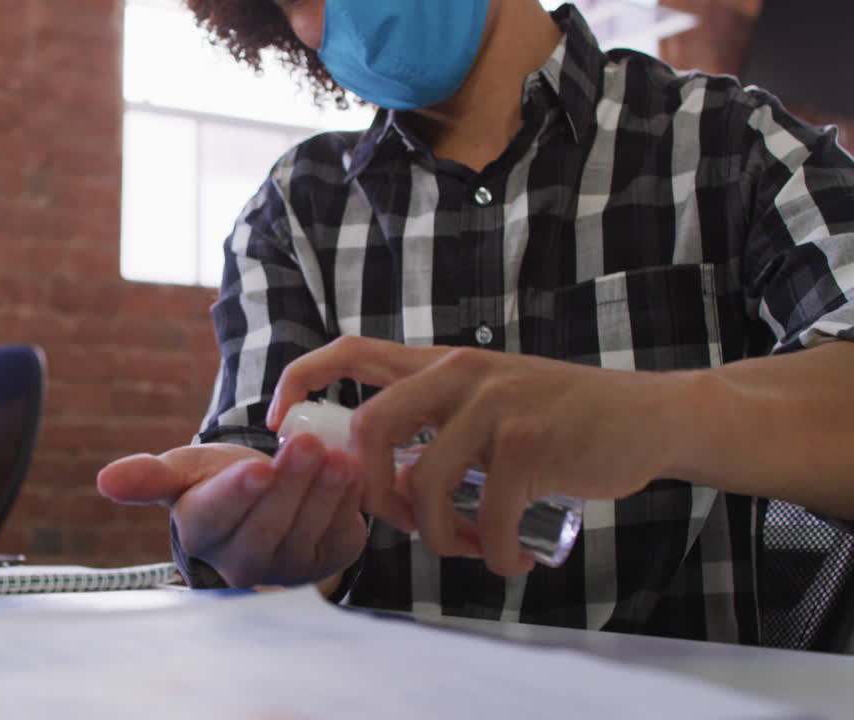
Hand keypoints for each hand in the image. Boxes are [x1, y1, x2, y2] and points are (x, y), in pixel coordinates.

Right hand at [97, 437, 366, 586]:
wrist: (264, 495)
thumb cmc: (217, 480)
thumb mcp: (184, 471)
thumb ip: (148, 476)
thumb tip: (104, 480)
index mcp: (201, 533)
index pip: (218, 515)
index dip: (239, 493)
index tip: (257, 467)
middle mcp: (242, 562)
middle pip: (268, 525)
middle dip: (290, 484)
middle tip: (307, 444)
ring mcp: (287, 567)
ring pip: (307, 531)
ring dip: (325, 493)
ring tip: (337, 456)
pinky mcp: (327, 560)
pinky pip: (340, 534)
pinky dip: (349, 503)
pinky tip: (353, 472)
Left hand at [268, 336, 679, 575]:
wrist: (648, 417)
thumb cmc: (562, 421)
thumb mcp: (490, 401)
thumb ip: (439, 426)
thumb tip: (389, 484)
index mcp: (440, 364)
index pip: (350, 351)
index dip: (301, 380)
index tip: (279, 423)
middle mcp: (457, 374)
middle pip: (368, 430)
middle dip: (370, 493)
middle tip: (405, 524)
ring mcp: (493, 405)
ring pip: (423, 485)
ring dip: (439, 538)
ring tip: (474, 550)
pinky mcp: (529, 443)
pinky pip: (485, 516)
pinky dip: (493, 554)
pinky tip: (510, 562)